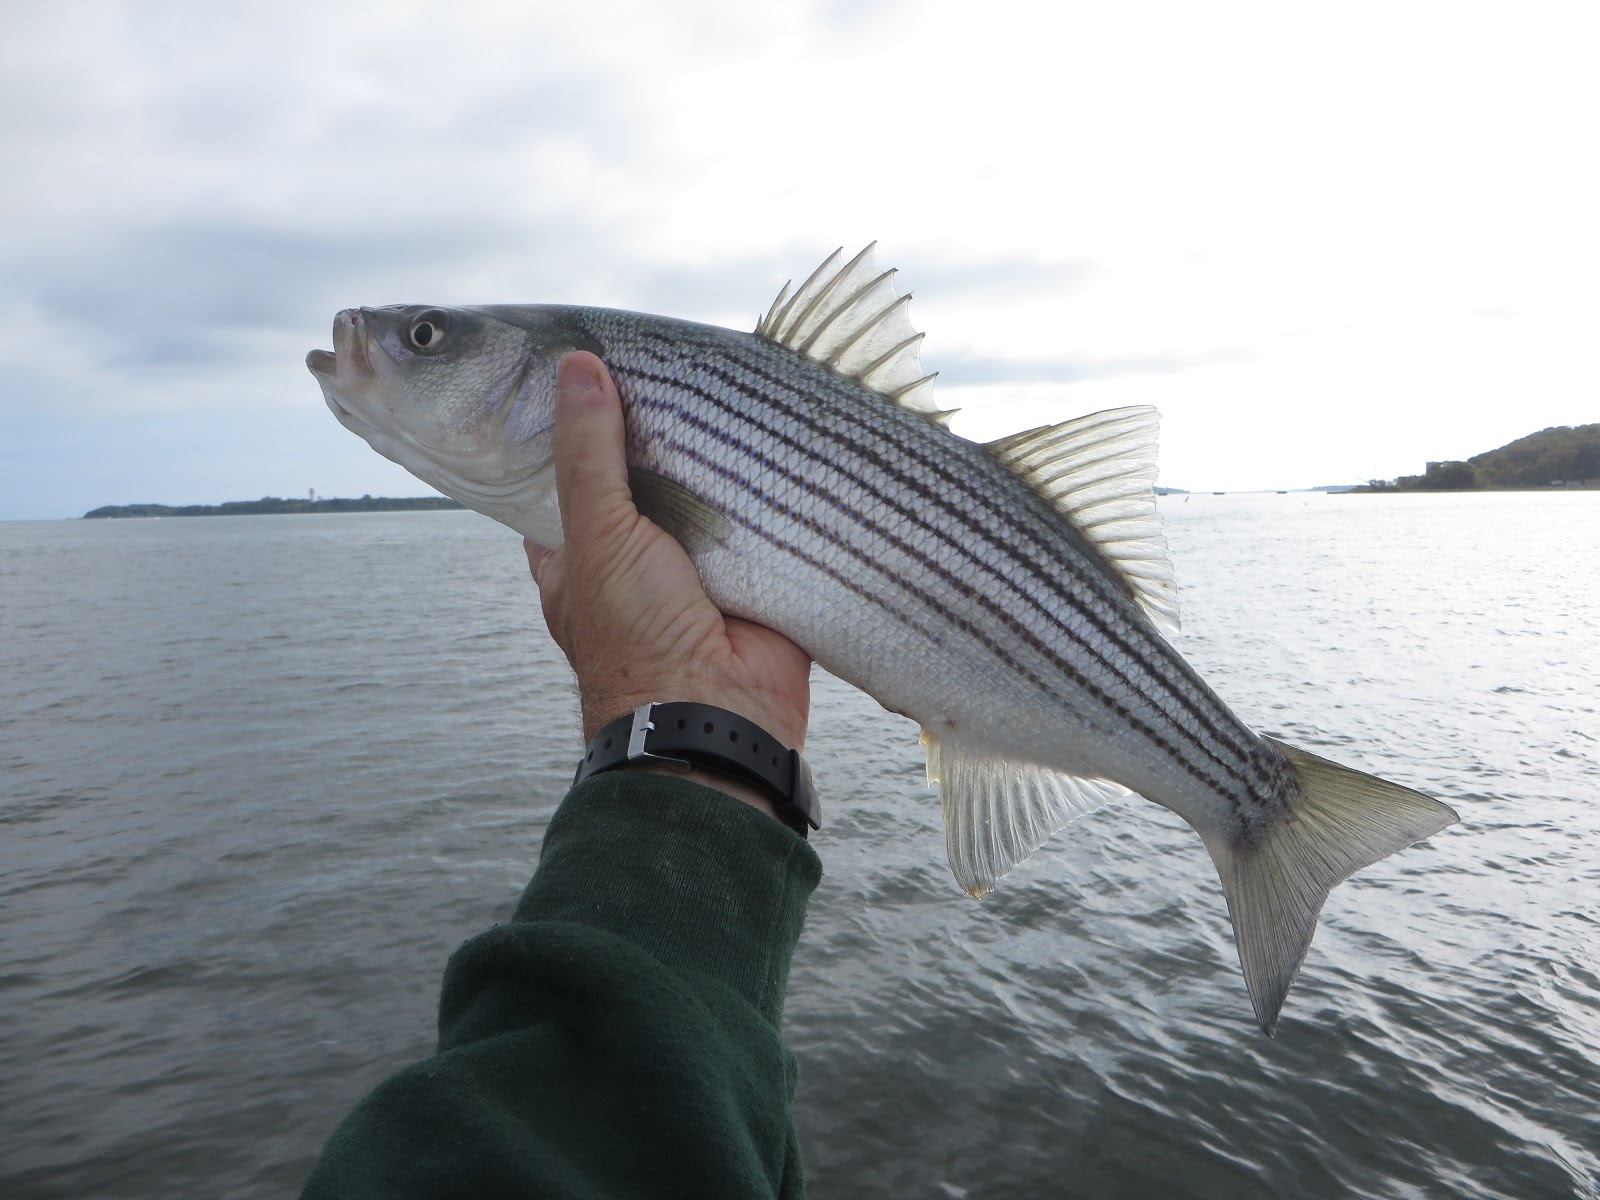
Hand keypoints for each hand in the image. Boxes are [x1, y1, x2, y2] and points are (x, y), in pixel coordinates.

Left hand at [526, 352, 811, 812]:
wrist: (723, 716)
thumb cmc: (636, 639)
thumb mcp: (597, 536)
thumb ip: (588, 454)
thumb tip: (578, 367)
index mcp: (576, 556)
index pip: (561, 478)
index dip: (567, 428)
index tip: (584, 367)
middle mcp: (631, 557)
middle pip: (637, 476)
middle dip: (653, 433)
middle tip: (664, 361)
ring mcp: (694, 564)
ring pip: (698, 491)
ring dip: (711, 454)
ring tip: (720, 377)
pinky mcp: (751, 569)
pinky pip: (755, 514)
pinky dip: (762, 483)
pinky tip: (770, 427)